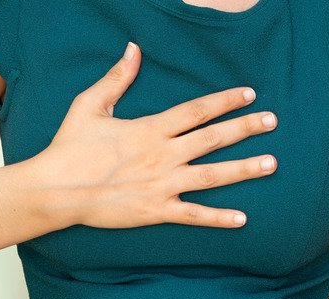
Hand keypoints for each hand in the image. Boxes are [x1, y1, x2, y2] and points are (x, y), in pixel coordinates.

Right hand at [34, 42, 277, 228]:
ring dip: (244, 169)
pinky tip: (242, 218)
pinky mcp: (156, 211)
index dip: (225, 101)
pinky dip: (219, 218)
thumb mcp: (90, 105)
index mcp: (150, 129)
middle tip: (273, 121)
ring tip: (271, 163)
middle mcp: (162, 155)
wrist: (55, 189)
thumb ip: (117, 78)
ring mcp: (162, 184)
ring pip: (212, 175)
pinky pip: (194, 215)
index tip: (249, 94)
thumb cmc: (70, 148)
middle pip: (213, 138)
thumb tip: (133, 49)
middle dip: (245, 128)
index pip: (197, 110)